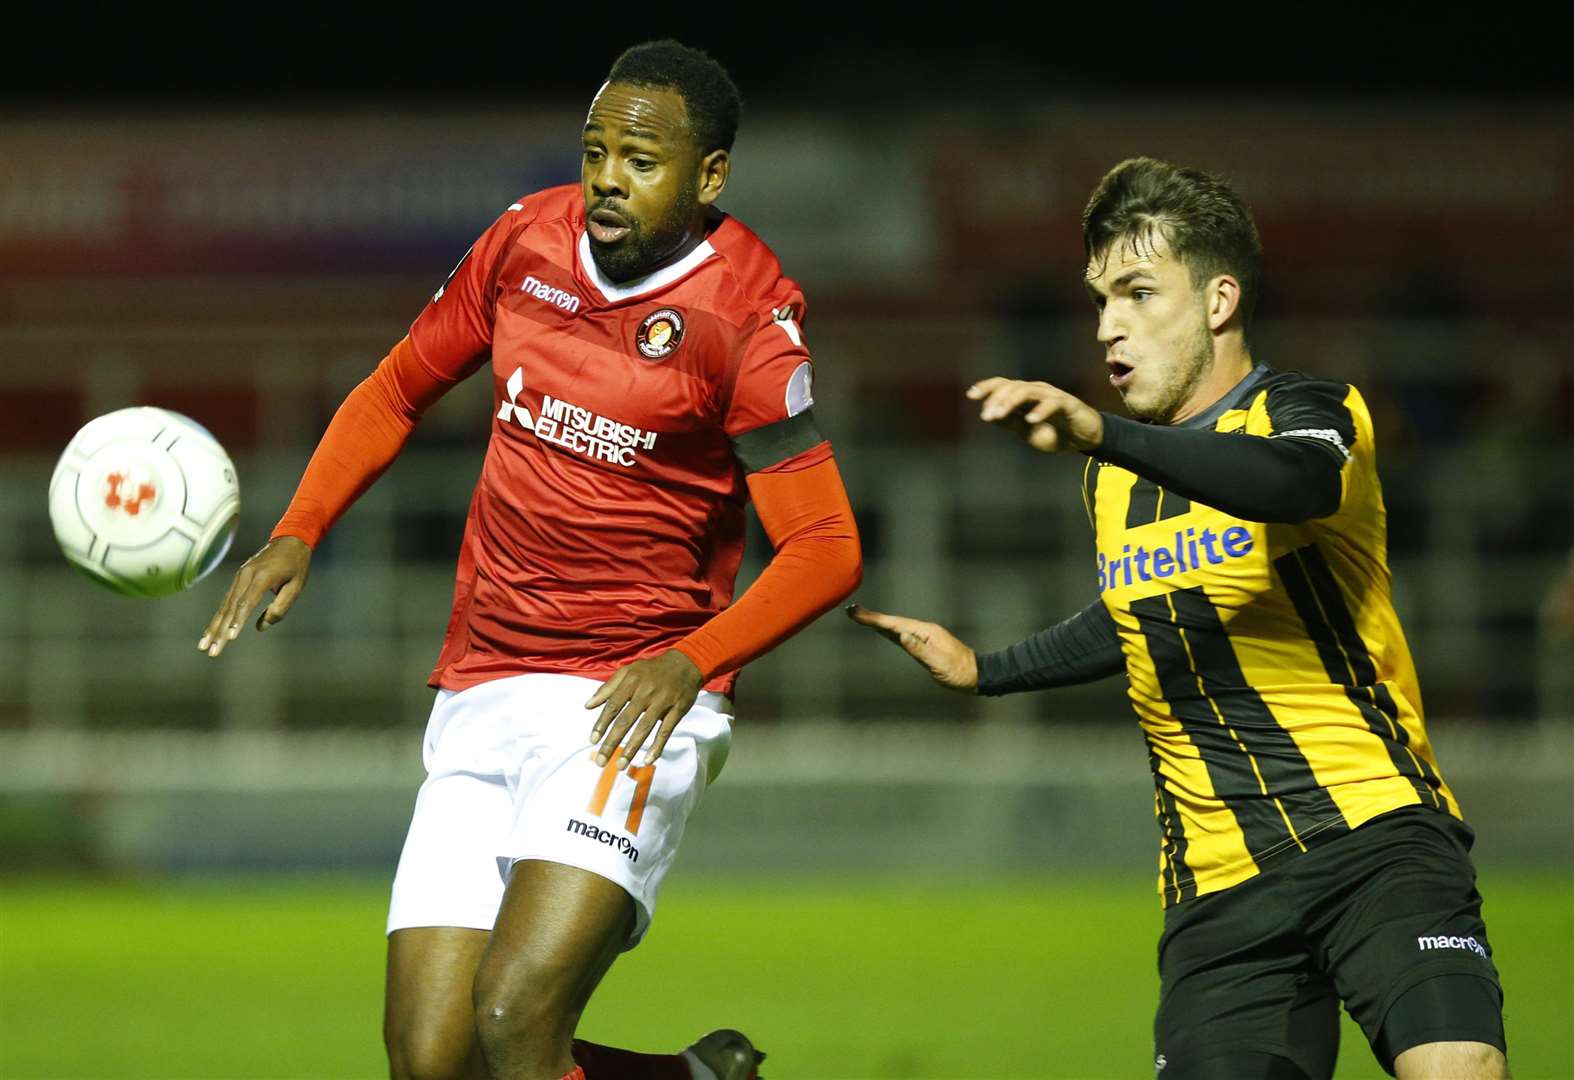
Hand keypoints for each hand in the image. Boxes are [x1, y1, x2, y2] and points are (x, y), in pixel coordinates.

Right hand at [198, 535, 311, 657]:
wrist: (289, 541)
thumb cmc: (296, 566)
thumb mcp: (296, 586)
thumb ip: (281, 607)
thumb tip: (260, 626)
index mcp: (262, 576)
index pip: (247, 602)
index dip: (238, 621)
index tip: (230, 638)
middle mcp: (246, 575)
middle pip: (230, 608)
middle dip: (220, 631)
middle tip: (211, 651)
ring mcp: (239, 576)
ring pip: (224, 606)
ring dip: (214, 627)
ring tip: (204, 646)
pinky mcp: (237, 579)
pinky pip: (226, 601)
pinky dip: (218, 617)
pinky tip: (211, 632)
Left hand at [586, 649, 704, 768]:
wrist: (685, 664)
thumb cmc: (652, 670)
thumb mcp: (628, 671)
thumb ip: (608, 688)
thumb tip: (588, 705)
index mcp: (631, 682)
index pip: (613, 706)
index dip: (601, 724)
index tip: (593, 741)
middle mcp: (645, 692)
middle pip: (626, 720)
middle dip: (612, 742)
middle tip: (601, 760)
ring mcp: (662, 702)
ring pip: (644, 728)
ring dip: (631, 748)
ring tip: (621, 765)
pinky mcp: (677, 710)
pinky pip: (666, 731)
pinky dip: (657, 746)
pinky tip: (648, 760)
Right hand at [845, 603, 977, 692]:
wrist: (977, 675)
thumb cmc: (959, 672)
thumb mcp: (939, 663)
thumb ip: (919, 649)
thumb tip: (901, 635)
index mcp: (926, 632)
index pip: (895, 624)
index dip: (875, 619)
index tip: (857, 613)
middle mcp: (924, 631)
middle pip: (893, 622)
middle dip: (872, 617)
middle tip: (852, 611)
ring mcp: (925, 637)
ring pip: (897, 627)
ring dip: (879, 623)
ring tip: (861, 617)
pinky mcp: (925, 644)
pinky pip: (902, 635)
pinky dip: (889, 631)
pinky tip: (883, 631)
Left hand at [966, 377, 1103, 452]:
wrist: (1084, 439)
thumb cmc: (1056, 433)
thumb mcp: (1027, 432)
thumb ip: (1010, 423)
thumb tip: (989, 416)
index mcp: (1025, 396)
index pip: (1003, 385)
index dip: (987, 387)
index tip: (970, 395)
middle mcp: (1037, 390)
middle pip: (1012, 386)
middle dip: (996, 400)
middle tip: (987, 415)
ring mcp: (1052, 395)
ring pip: (1027, 391)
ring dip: (1011, 402)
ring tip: (999, 415)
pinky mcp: (1067, 403)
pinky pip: (1052, 403)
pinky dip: (1040, 411)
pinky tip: (1030, 420)